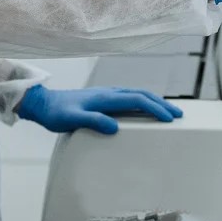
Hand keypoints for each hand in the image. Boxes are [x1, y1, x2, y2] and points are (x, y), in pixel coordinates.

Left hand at [16, 85, 182, 135]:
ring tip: (167, 112)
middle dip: (162, 103)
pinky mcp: (102, 99)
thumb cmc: (56, 113)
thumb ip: (93, 122)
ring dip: (154, 102)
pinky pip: (129, 98)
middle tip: (179, 115)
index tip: (170, 118)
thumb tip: (114, 127)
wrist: (43, 104)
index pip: (137, 100)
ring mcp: (106, 94)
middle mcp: (108, 93)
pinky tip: (144, 110)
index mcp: (105, 97)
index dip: (156, 109)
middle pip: (142, 94)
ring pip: (137, 94)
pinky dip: (143, 102)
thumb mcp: (72, 120)